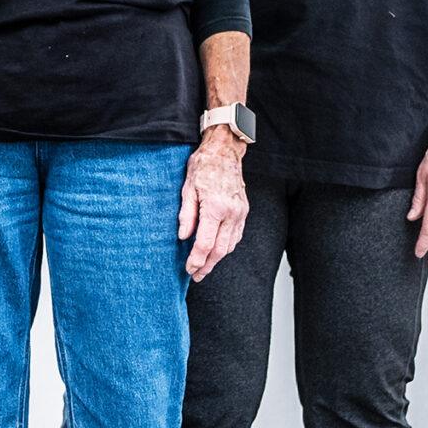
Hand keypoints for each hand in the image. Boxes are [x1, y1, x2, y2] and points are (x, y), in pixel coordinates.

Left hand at [179, 130, 248, 280]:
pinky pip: (236, 235)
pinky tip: (217, 250)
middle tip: (197, 275)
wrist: (224, 152)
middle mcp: (231, 213)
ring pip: (230, 245)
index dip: (196, 259)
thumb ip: (186, 215)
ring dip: (218, 258)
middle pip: (220, 249)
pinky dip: (227, 246)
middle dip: (208, 265)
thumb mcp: (187, 189)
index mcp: (215, 207)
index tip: (189, 269)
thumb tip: (183, 237)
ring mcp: (240, 213)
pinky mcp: (244, 211)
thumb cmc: (203, 166)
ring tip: (205, 266)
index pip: (205, 243)